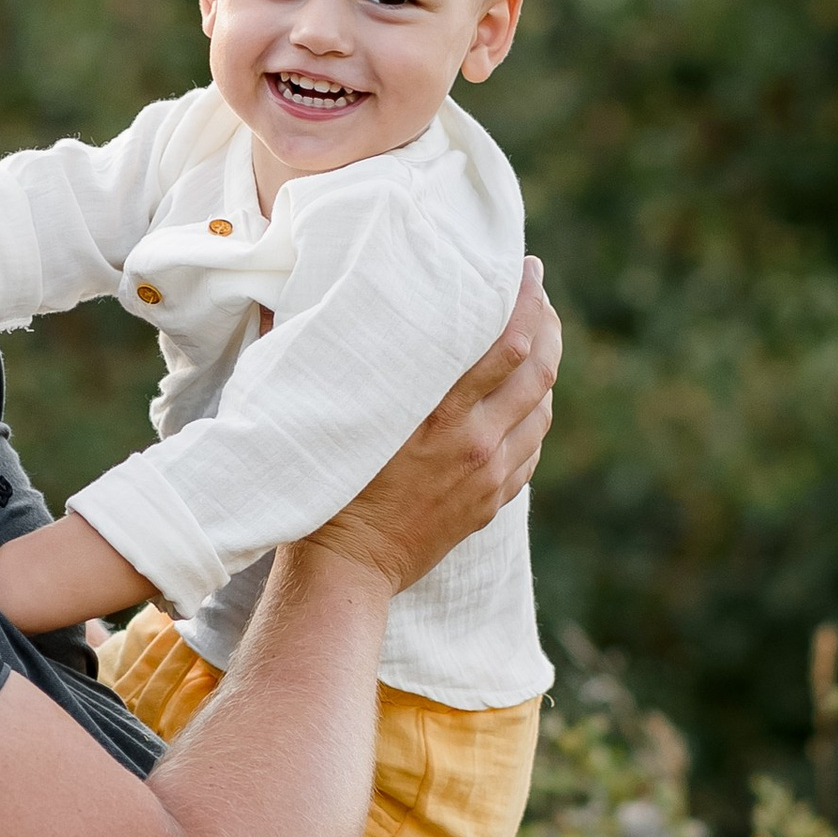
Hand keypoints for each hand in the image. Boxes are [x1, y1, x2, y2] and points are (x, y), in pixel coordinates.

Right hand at [306, 261, 558, 601]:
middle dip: (547, 324)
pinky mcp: (492, 501)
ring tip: (534, 342)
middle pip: (539, 369)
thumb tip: (290, 299)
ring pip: (542, 408)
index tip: (528, 267)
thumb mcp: (327, 413)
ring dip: (544, 369)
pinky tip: (522, 401)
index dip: (527, 299)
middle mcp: (474, 441)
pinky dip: (533, 416)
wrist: (345, 569)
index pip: (508, 341)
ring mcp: (489, 474)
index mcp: (437, 412)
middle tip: (538, 295)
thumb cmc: (324, 486)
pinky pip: (532, 448)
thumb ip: (324, 352)